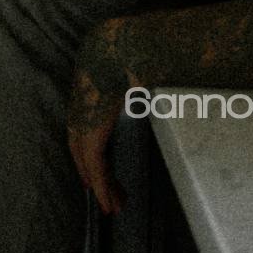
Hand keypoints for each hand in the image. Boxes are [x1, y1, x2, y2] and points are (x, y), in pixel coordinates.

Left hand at [66, 19, 128, 216]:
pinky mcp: (90, 131)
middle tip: (112, 194)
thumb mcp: (138, 63)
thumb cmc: (137, 47)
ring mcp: (82, 117)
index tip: (103, 168)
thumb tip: (169, 77)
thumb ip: (147, 73)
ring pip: (89, 161)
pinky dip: (101, 186)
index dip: (94, 150)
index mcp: (91, 87)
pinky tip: (108, 203)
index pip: (89, 126)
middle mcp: (82, 104)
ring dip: (102, 186)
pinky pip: (95, 165)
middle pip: (85, 148)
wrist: (122, 45)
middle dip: (98, 172)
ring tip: (114, 207)